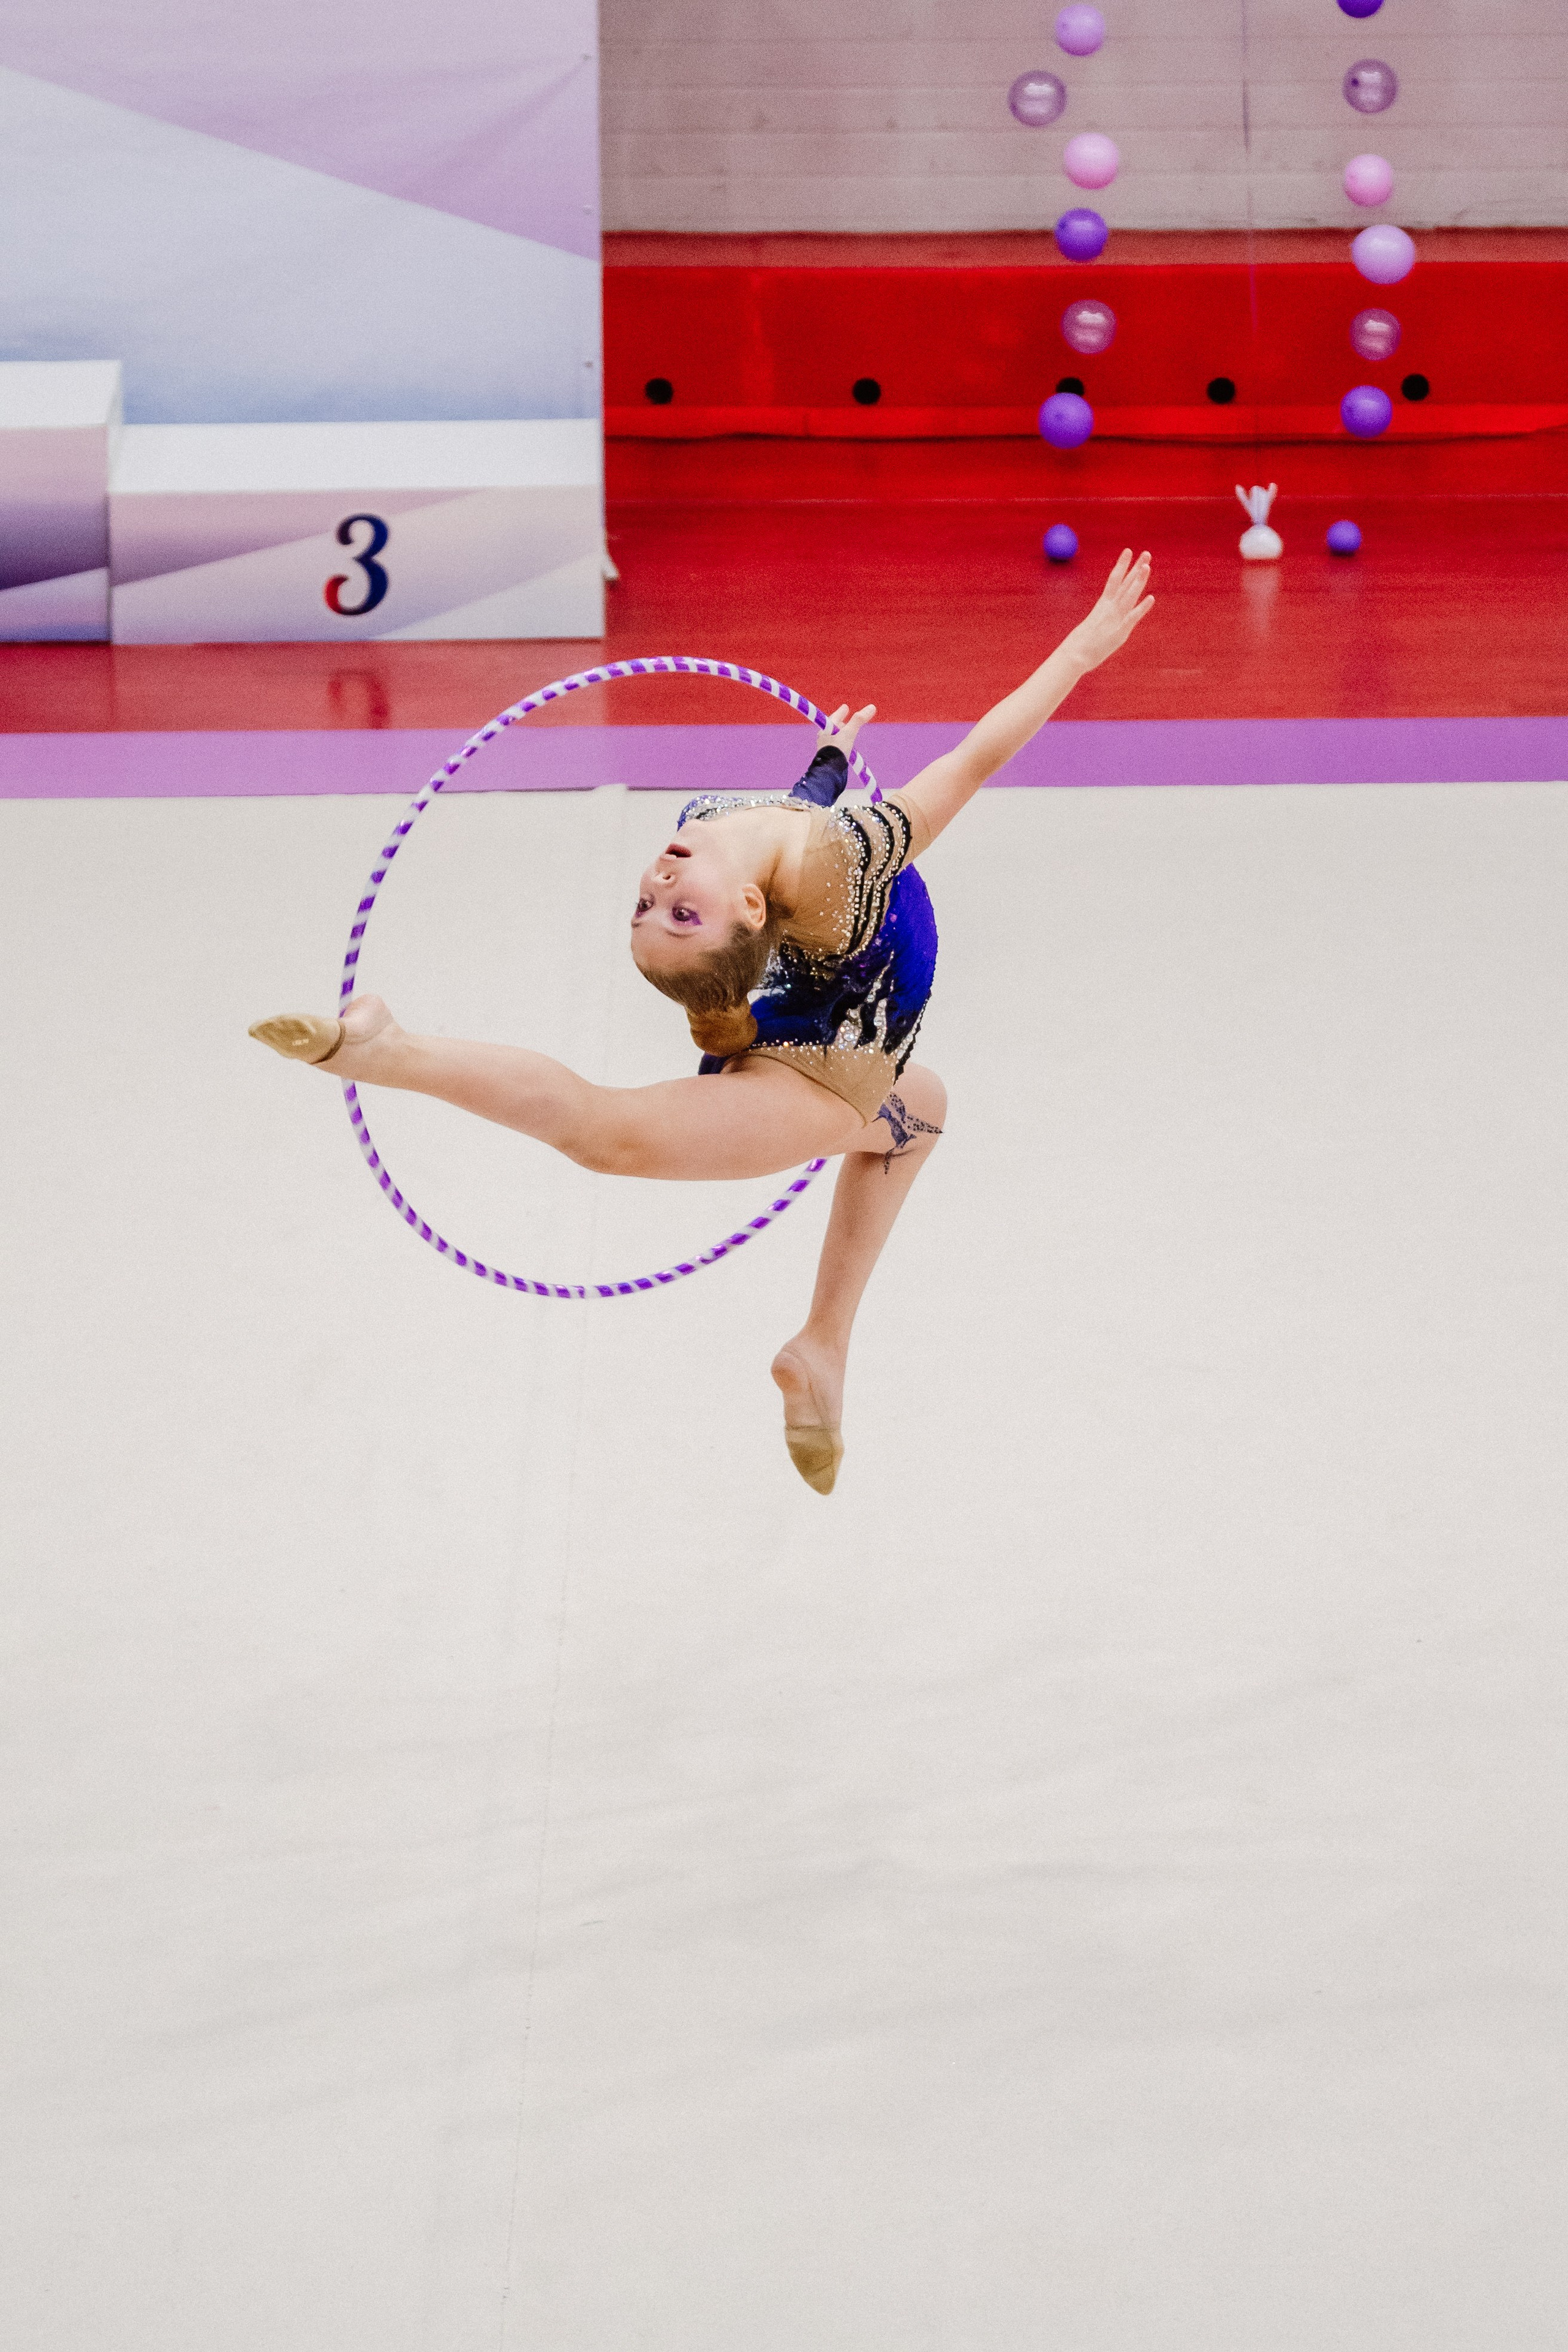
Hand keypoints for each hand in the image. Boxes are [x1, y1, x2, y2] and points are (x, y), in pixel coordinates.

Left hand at [821, 701, 875, 757]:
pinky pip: (837, 747)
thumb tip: (872, 707)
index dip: (841, 712)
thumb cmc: (836, 751)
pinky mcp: (830, 758)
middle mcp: (824, 738)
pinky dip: (842, 744)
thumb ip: (859, 720)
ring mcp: (826, 749)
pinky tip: (845, 748)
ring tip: (847, 733)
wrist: (829, 772)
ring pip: (835, 737)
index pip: (835, 717)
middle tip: (845, 719)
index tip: (845, 707)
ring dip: (841, 734)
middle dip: (841, 723)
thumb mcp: (849, 733)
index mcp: (826, 730)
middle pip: (834, 727)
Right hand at [1067, 550, 1153, 672]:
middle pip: (1125, 584)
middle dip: (1135, 568)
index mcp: (1102, 605)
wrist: (1073, 656)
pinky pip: (1132, 618)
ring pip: (1128, 596)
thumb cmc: (1080, 644)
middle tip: (1146, 553)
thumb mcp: (1092, 625)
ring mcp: (1114, 619)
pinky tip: (1151, 598)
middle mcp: (1109, 608)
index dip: (1122, 565)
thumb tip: (1102, 615)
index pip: (1114, 580)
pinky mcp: (1119, 633)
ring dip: (1138, 581)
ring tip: (1147, 566)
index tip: (1128, 551)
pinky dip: (1141, 608)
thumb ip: (1101, 618)